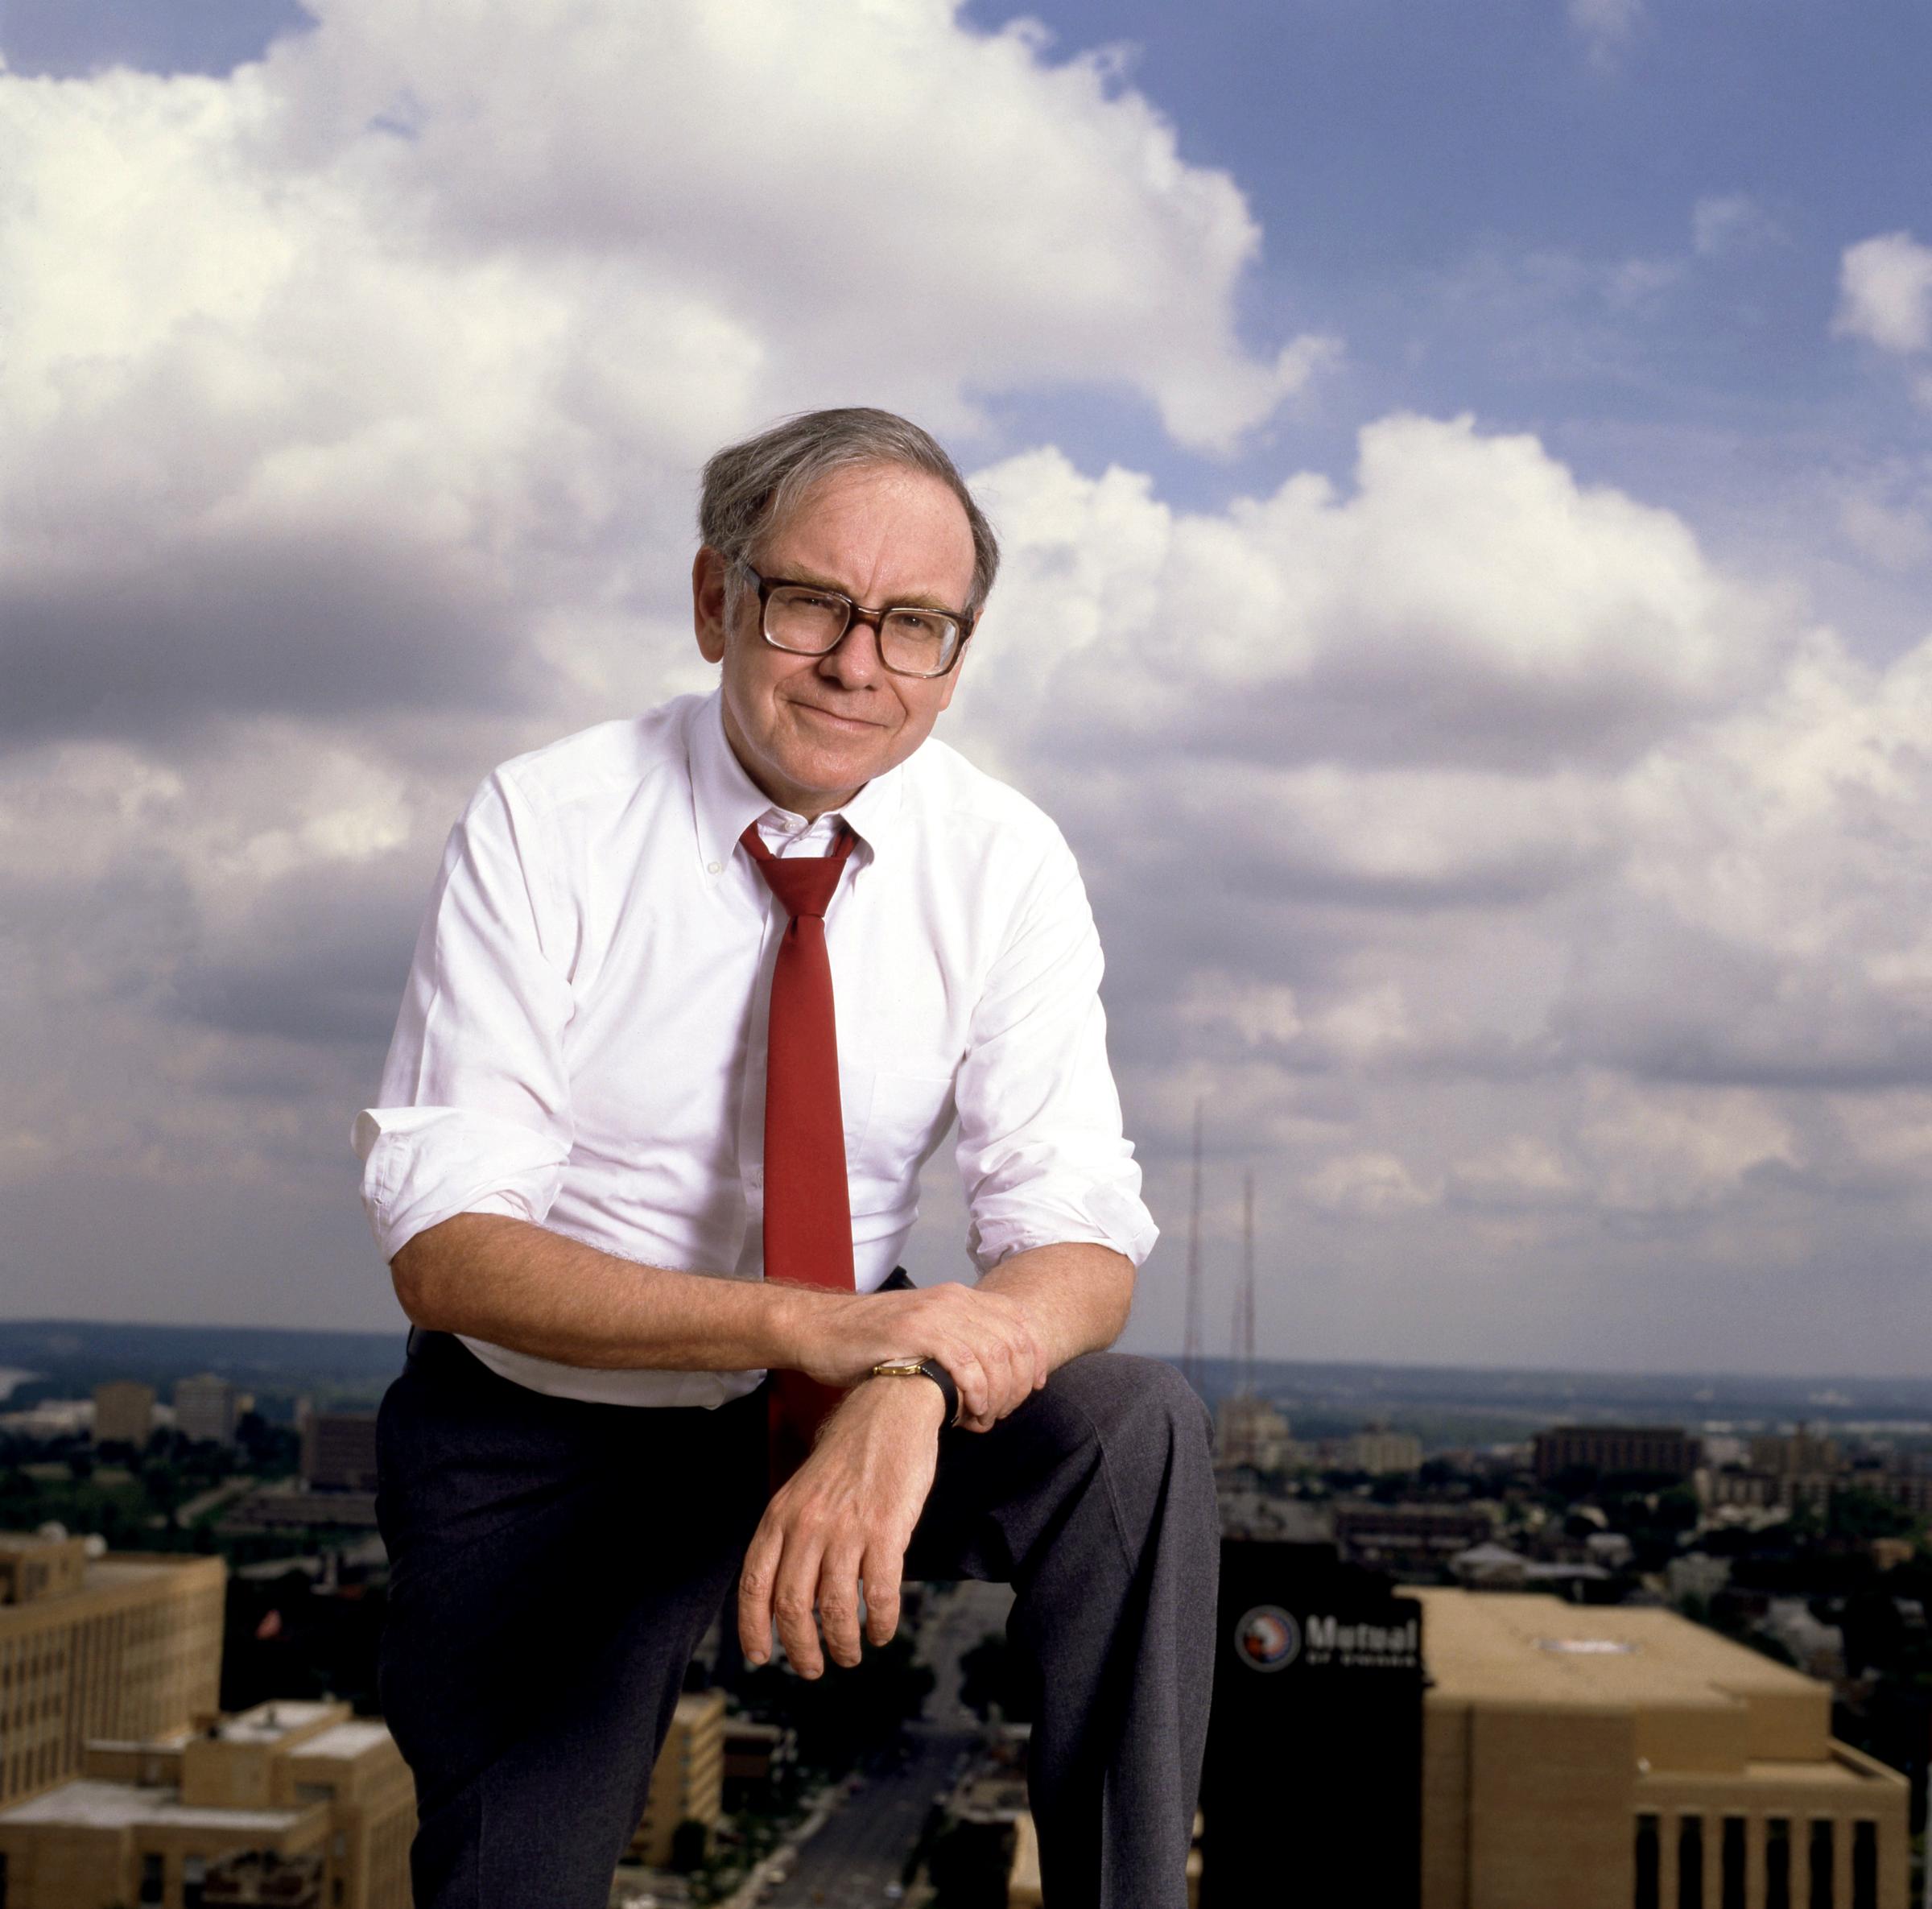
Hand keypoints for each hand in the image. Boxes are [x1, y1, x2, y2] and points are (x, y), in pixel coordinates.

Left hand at [737, 1377, 944, 1676]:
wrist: (890, 1407)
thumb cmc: (849, 1451)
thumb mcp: (803, 1488)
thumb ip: (792, 1533)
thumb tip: (787, 1592)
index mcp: (781, 1514)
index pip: (755, 1583)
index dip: (753, 1628)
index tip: (761, 1657)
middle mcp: (807, 1524)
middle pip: (793, 1606)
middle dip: (801, 1649)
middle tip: (812, 1669)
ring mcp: (847, 1528)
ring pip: (835, 1609)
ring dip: (842, 1643)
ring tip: (850, 1654)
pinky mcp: (886, 1530)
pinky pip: (880, 1594)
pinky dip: (881, 1623)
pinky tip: (883, 1631)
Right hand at [787, 1281, 1046, 1431]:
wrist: (819, 1330)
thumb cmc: (868, 1342)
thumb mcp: (922, 1332)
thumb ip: (956, 1342)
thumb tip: (990, 1374)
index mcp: (958, 1297)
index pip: (1018, 1320)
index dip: (1034, 1357)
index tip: (1033, 1388)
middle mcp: (953, 1299)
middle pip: (1014, 1341)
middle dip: (1017, 1384)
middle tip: (1001, 1414)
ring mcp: (934, 1313)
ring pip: (994, 1354)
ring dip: (997, 1394)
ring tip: (981, 1419)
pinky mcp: (915, 1331)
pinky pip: (965, 1362)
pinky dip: (974, 1392)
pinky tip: (966, 1411)